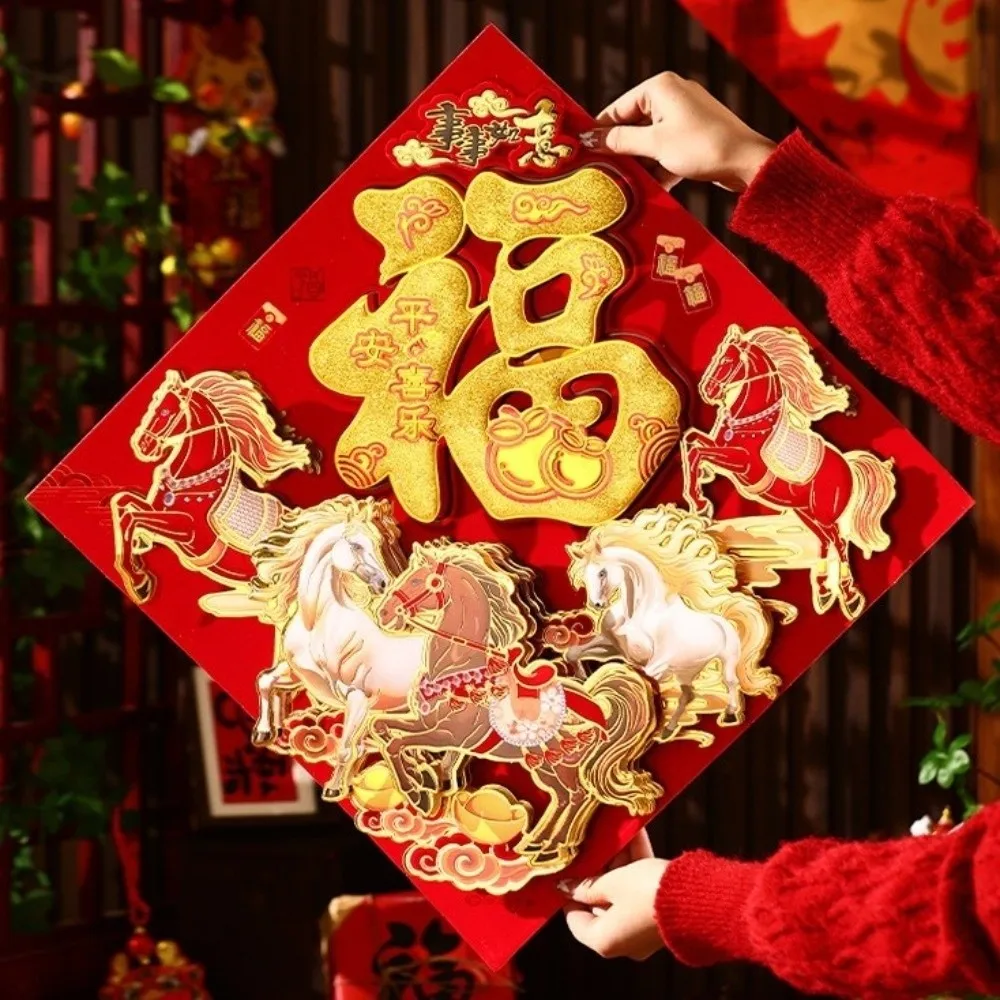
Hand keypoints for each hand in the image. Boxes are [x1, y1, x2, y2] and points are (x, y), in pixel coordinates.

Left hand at [562, 832, 667, 959]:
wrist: (697, 899)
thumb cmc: (646, 893)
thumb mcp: (612, 883)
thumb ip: (587, 884)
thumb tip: (565, 887)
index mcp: (604, 940)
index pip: (575, 919)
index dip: (570, 893)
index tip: (569, 869)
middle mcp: (622, 941)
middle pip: (600, 902)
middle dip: (599, 870)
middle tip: (593, 844)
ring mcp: (641, 929)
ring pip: (622, 892)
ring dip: (619, 863)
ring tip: (614, 833)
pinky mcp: (658, 915)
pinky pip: (640, 890)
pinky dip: (636, 866)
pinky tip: (635, 834)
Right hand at [580, 72, 775, 191]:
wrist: (746, 163)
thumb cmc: (702, 146)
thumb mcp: (655, 144)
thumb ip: (620, 141)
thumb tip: (592, 139)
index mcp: (660, 87)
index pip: (618, 108)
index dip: (600, 131)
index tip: (582, 152)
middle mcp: (671, 96)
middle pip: (633, 125)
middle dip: (620, 150)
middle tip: (599, 172)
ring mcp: (684, 117)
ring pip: (649, 141)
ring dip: (638, 163)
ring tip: (621, 184)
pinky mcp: (693, 137)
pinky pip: (665, 151)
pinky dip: (657, 168)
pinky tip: (648, 188)